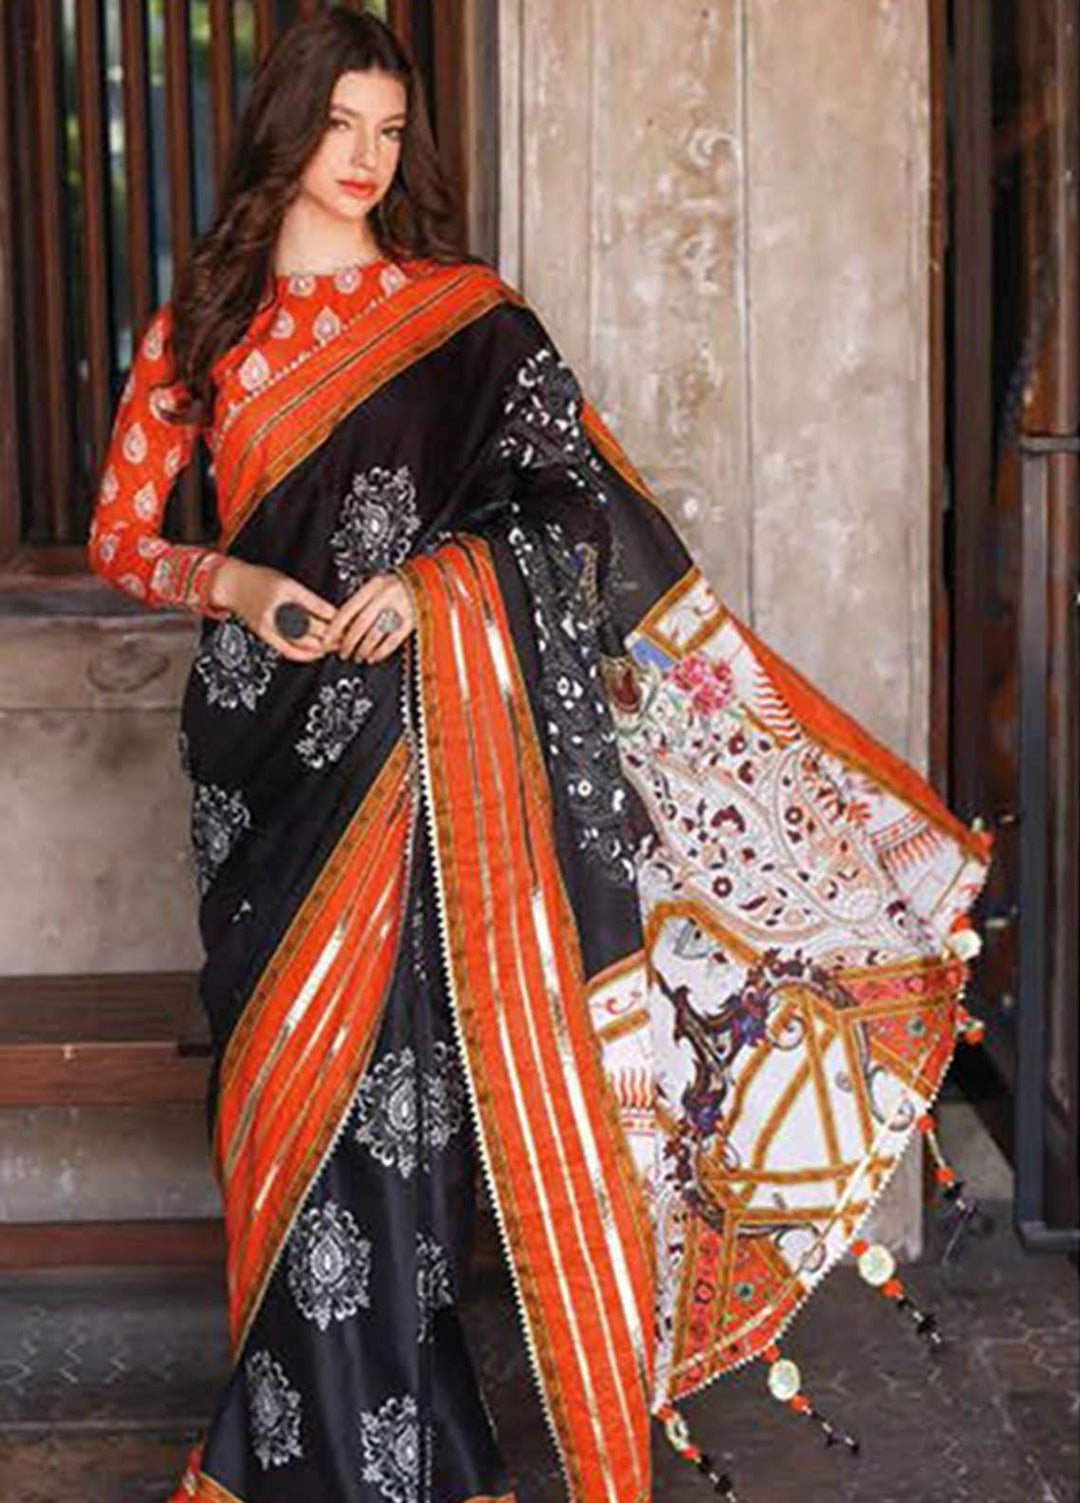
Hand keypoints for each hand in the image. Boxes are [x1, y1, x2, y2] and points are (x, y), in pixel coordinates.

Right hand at [209, 557, 336, 662]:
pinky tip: (317, 653)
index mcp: (286, 591)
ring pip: (304, 643)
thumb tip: (334, 614)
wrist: (232, 586)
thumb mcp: (288, 582)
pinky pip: (290, 651)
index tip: (349, 619)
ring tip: (335, 644)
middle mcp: (278, 610)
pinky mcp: (266, 636)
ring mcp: (271, 625)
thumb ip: (309, 599)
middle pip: (314, 628)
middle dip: (333, 634)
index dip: (337, 617)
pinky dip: (306, 655)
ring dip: (323, 646)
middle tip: (347, 634)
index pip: (319, 607)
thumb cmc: (259, 580)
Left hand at [323, 571, 415, 662]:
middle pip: (360, 624)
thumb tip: (343, 621)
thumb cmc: (398, 583)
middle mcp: (385, 596)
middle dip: (349, 642)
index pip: (348, 609)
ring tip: (358, 656)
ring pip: (375, 634)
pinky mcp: (410, 621)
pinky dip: (381, 651)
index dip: (335, 627)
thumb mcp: (377, 584)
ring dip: (363, 649)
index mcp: (373, 586)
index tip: (328, 638)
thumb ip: (362, 600)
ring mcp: (399, 609)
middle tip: (343, 652)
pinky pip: (392, 640)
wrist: (426, 581)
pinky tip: (374, 656)